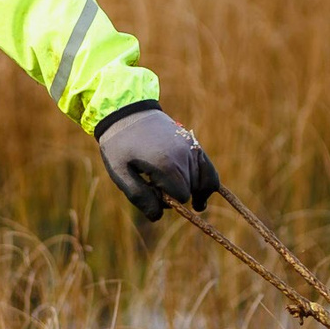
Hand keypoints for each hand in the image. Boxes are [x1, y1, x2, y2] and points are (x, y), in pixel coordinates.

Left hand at [95, 105, 219, 221]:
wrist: (127, 112)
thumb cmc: (120, 145)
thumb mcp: (120, 172)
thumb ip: (139, 196)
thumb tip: (158, 216)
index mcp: (166, 164)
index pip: (180, 198)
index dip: (166, 200)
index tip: (150, 188)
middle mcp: (184, 156)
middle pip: (190, 191)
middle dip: (175, 193)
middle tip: (153, 182)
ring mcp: (191, 148)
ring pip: (203, 182)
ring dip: (189, 187)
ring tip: (173, 187)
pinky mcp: (194, 144)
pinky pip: (209, 170)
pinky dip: (206, 182)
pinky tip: (201, 195)